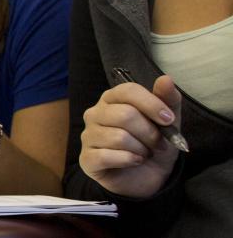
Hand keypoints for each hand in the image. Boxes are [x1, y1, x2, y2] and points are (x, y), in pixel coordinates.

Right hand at [79, 75, 182, 197]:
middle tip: (159, 144)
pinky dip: (129, 160)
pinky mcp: (86, 159)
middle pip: (125, 115)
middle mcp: (95, 114)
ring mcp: (88, 136)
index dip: (151, 104)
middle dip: (150, 133)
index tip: (169, 120)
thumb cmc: (154, 144)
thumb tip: (166, 78)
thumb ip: (168, 100)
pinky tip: (134, 162)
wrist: (148, 176)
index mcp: (112, 99)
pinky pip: (107, 156)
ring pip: (118, 137)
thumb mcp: (168, 123)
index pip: (127, 91)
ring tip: (145, 153)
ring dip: (141, 149)